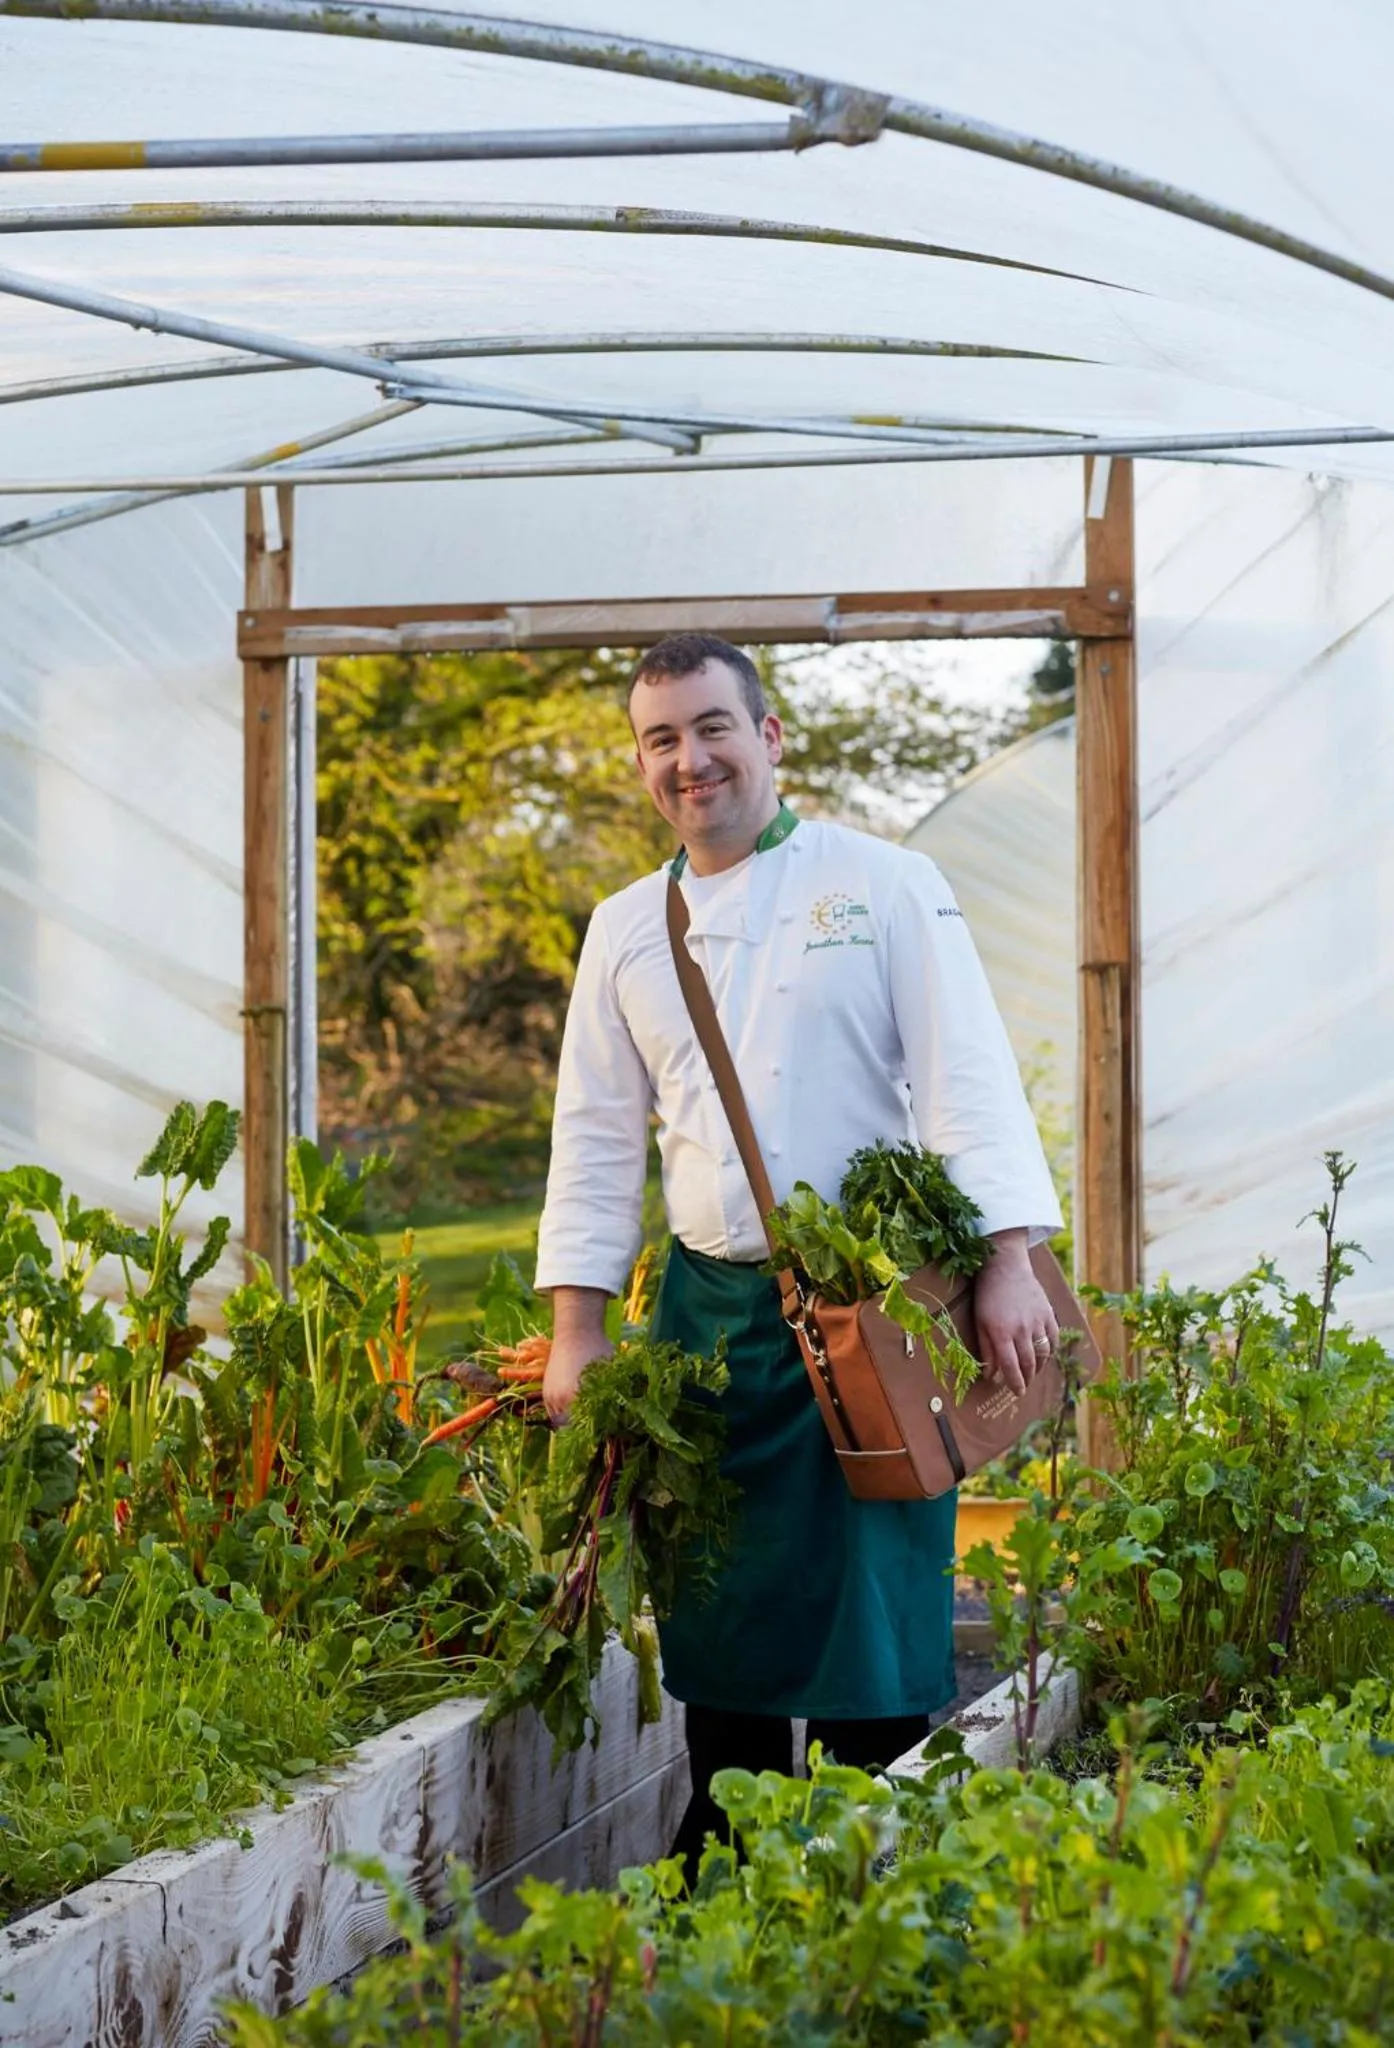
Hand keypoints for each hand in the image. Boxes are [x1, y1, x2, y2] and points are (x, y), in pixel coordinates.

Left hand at [973, 1234, 1057, 1396]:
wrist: (1005, 1265)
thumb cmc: (988, 1295)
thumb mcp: (980, 1322)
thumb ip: (986, 1350)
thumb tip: (991, 1375)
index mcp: (1001, 1332)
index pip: (1011, 1367)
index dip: (1014, 1383)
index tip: (1017, 1393)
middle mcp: (1021, 1329)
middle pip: (1029, 1363)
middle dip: (1027, 1379)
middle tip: (1023, 1386)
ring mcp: (1038, 1321)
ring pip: (1044, 1354)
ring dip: (1038, 1367)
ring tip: (1032, 1372)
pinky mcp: (1048, 1313)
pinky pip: (1054, 1339)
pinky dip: (1051, 1351)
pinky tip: (1044, 1354)